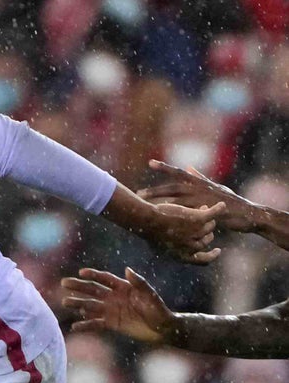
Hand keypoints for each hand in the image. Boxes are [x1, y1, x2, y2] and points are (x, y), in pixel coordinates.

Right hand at [61, 268, 175, 343]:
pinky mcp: (111, 324)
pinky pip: (95, 324)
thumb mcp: (150, 295)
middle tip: (64, 283)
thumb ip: (139, 282)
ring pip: (90, 306)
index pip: (104, 278)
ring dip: (78, 303)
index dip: (93, 275)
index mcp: (122, 287)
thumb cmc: (159, 309)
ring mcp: (111, 310)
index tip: (81, 273)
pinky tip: (74, 326)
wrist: (163, 329)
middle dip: (78, 286)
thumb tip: (127, 269)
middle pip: (92, 290)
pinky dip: (85, 325)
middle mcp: (113, 297)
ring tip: (65, 302)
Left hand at [138, 160, 255, 231]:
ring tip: (146, 208)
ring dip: (161, 204)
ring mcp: (202, 201)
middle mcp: (199, 189)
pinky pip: (187, 215)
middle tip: (138, 193)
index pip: (178, 172)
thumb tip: (188, 167)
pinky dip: (175, 216)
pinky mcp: (205, 213)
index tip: (150, 162)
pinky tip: (163, 220)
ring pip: (177, 202)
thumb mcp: (214, 186)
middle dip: (155, 190)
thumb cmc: (229, 199)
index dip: (164, 167)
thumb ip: (199, 177)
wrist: (245, 214)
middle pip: (173, 187)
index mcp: (199, 182)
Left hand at [144, 200, 224, 264]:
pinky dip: (218, 210)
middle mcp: (192, 246)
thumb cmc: (148, 232)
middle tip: (206, 223)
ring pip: (209, 226)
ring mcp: (196, 232)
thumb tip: (174, 246)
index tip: (217, 250)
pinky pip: (212, 214)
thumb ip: (170, 247)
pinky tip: (221, 205)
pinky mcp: (198, 219)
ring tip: (203, 209)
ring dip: (208, 219)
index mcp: (182, 256)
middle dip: (207, 232)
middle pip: (206, 240)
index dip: (211, 256)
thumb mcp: (158, 244)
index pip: (202, 260)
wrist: (147, 221)